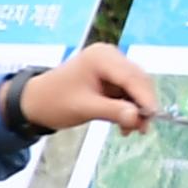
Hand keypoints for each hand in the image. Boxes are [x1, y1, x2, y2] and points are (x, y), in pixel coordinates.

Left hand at [17, 45, 164, 135]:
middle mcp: (109, 56)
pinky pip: (128, 92)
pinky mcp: (111, 77)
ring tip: (130, 130)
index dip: (145, 97)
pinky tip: (124, 125)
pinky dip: (128, 108)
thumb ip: (113, 112)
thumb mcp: (84, 108)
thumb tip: (138, 118)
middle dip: (141, 105)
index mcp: (101, 57)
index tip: (153, 116)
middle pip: (138, 81)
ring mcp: (111, 65)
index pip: (131, 77)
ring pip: (135, 88)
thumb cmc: (54, 102)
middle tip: (142, 129)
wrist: (35, 102)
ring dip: (135, 110)